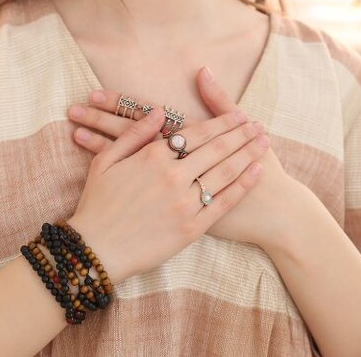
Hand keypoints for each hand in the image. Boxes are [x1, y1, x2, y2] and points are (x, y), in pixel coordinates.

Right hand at [64, 99, 268, 285]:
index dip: (221, 122)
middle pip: (216, 148)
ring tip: (264, 142)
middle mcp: (173, 175)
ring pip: (225, 171)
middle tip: (258, 124)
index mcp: (153, 156)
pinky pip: (223, 202)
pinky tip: (256, 172)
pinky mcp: (192, 227)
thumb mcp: (105, 161)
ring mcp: (184, 202)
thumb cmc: (97, 204)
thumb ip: (135, 134)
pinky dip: (243, 185)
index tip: (239, 114)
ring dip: (247, 154)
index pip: (197, 132)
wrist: (96, 249)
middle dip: (241, 134)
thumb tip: (159, 111)